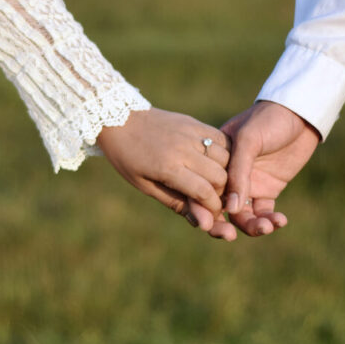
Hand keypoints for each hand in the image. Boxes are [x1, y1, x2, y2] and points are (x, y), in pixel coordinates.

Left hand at [95, 108, 230, 230]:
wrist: (119, 120)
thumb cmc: (128, 159)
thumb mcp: (146, 186)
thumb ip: (177, 203)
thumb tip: (205, 223)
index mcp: (168, 167)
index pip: (204, 192)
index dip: (214, 208)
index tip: (212, 214)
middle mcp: (183, 149)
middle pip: (220, 176)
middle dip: (221, 192)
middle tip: (210, 196)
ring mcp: (190, 133)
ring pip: (226, 157)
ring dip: (225, 173)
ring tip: (212, 180)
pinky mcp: (194, 123)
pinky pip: (221, 139)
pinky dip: (225, 153)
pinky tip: (214, 162)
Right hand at [191, 101, 319, 238]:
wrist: (300, 113)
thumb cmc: (268, 119)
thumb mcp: (248, 139)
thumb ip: (238, 172)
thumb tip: (230, 209)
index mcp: (215, 162)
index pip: (202, 189)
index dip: (201, 209)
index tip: (206, 225)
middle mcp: (227, 177)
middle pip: (218, 209)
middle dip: (223, 226)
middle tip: (230, 237)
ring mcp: (248, 185)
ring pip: (242, 216)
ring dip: (252, 226)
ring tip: (267, 226)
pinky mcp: (268, 190)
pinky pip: (264, 213)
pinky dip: (270, 220)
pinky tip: (280, 220)